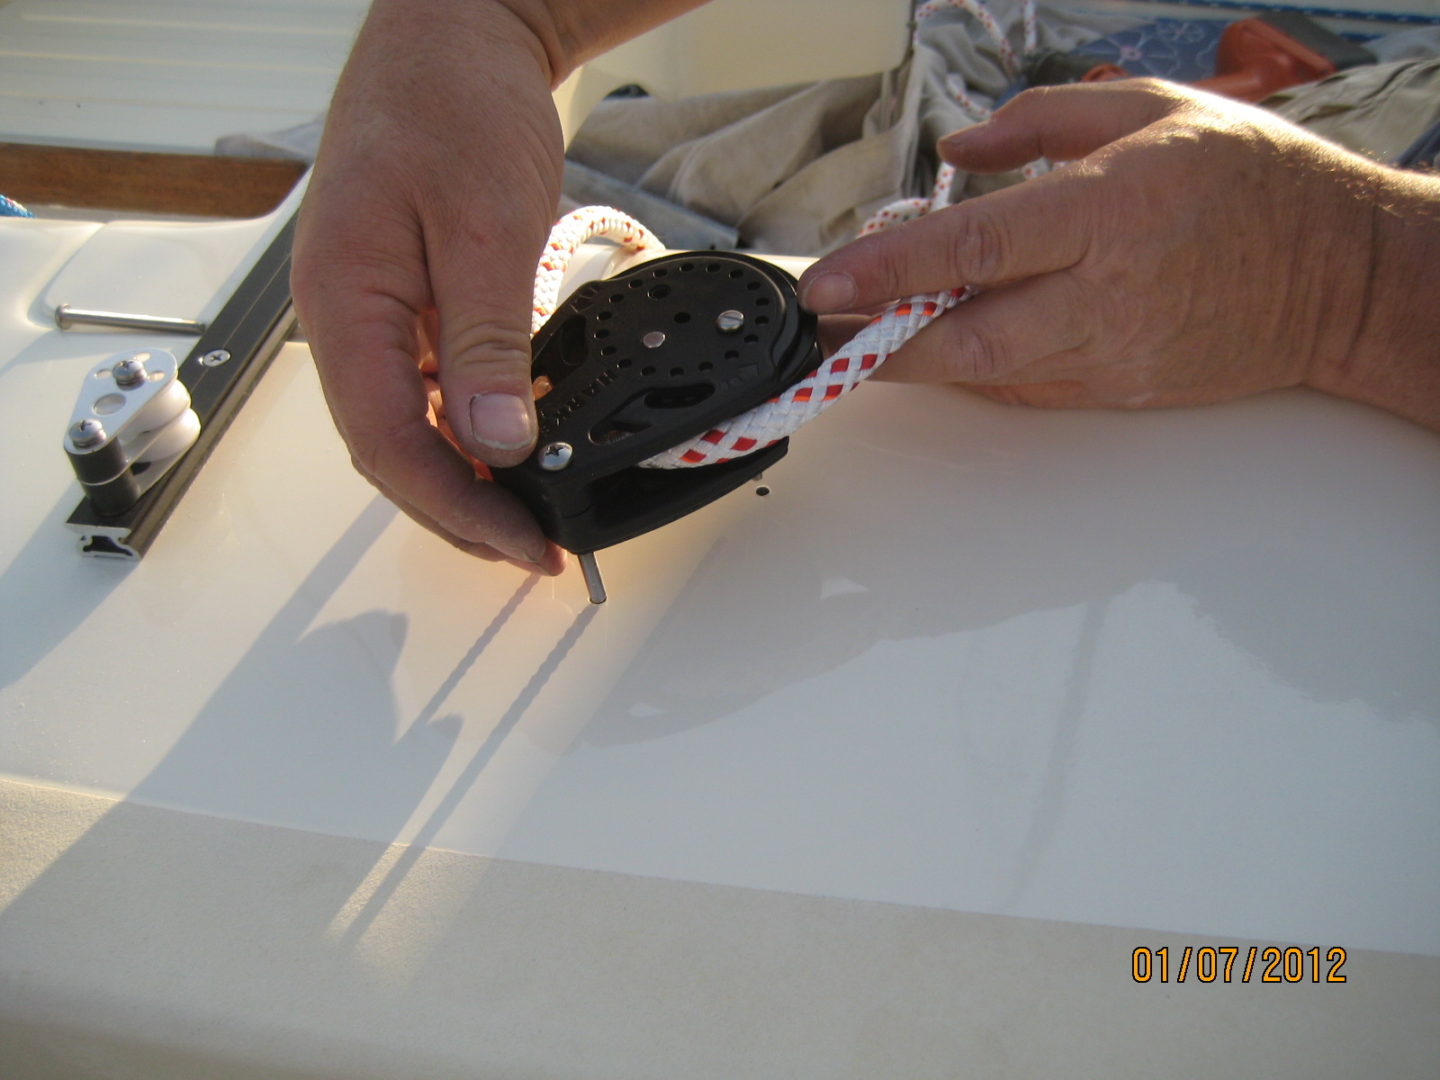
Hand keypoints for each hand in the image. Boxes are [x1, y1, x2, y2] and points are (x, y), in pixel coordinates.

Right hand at [293, 0, 566, 572]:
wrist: (456, 32)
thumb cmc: (454, 102)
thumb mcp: (482, 226)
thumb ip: (485, 342)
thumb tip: (493, 444)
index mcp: (345, 305)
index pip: (387, 443)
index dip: (457, 509)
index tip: (524, 546)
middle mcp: (346, 319)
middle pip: (390, 449)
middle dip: (461, 511)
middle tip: (533, 549)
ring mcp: (374, 312)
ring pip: (407, 425)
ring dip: (464, 480)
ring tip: (527, 515)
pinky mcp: (407, 301)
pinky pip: (428, 387)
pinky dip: (469, 431)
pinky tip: (513, 448)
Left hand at [799, 80, 1437, 422]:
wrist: (1338, 275)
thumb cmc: (1249, 181)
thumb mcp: (1151, 109)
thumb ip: (1041, 121)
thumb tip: (958, 151)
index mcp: (1108, 209)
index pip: (976, 246)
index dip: (890, 270)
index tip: (827, 284)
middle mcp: (1105, 293)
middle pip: (967, 337)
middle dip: (878, 344)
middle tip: (819, 336)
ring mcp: (1112, 352)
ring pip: (988, 373)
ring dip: (913, 363)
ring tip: (858, 339)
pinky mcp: (1119, 390)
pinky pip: (1025, 388)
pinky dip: (971, 373)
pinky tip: (935, 351)